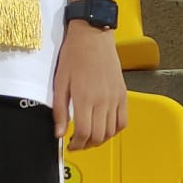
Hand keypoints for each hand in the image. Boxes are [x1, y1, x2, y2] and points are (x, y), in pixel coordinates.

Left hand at [51, 20, 127, 149]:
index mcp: (85, 98)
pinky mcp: (123, 95)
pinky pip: (123, 121)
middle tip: (77, 144)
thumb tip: (58, 132)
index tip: (69, 145)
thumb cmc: (73, 56)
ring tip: (88, 138)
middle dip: (87, 145)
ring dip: (100, 140)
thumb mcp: (60, 82)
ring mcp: (116, 99)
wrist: (93, 37)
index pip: (84, 132)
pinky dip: (114, 130)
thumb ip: (60, 110)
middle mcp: (103, 101)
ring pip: (112, 131)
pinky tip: (104, 128)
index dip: (76, 144)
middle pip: (99, 135)